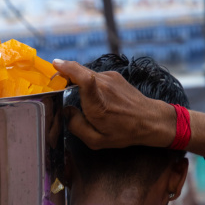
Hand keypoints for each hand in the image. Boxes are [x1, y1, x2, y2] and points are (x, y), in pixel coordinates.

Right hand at [52, 59, 170, 149]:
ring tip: (72, 92)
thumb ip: (76, 126)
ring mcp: (110, 78)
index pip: (83, 79)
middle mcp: (104, 86)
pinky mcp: (114, 76)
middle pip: (79, 71)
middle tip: (55, 83)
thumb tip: (66, 111)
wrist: (150, 119)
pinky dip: (87, 82)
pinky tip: (91, 95)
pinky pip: (94, 76)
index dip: (68, 68)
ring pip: (85, 73)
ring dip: (75, 79)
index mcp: (98, 104)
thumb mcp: (97, 140)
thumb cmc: (124, 132)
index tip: (55, 65)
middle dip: (64, 74)